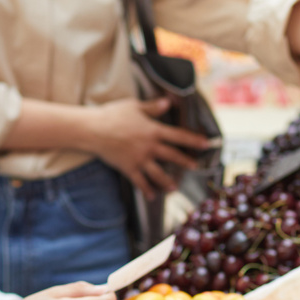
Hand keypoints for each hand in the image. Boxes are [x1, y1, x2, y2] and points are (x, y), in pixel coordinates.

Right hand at [87, 99, 210, 198]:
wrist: (93, 130)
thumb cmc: (113, 114)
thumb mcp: (134, 106)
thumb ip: (153, 107)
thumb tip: (169, 102)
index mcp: (153, 130)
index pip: (178, 136)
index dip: (193, 140)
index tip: (206, 143)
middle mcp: (149, 147)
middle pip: (172, 156)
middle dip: (186, 161)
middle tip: (196, 166)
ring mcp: (139, 159)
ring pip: (158, 173)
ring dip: (168, 181)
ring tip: (174, 188)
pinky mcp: (128, 168)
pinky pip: (140, 182)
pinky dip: (146, 190)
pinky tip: (152, 197)